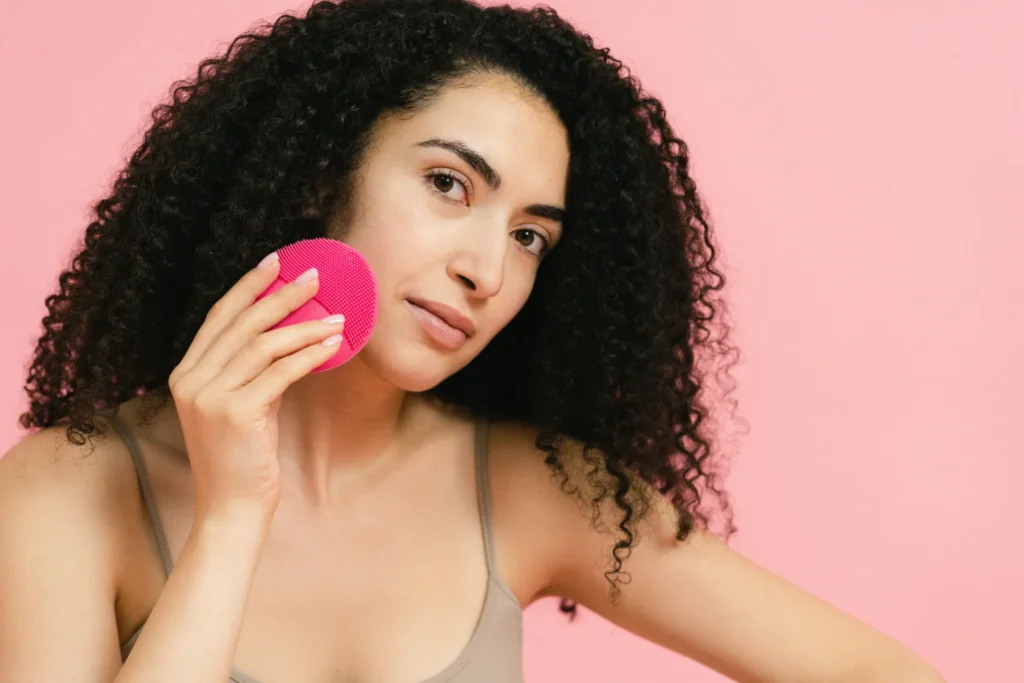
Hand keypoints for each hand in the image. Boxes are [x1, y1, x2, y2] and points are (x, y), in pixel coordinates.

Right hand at [167, 253, 343, 520]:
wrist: (231, 508)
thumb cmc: (242, 458)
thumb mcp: (240, 405)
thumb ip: (251, 371)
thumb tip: (292, 332)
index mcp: (186, 374)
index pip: (219, 317)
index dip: (248, 286)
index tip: (276, 262)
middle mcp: (191, 380)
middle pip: (242, 323)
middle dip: (281, 295)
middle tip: (316, 277)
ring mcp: (209, 396)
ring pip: (264, 344)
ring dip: (306, 326)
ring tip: (339, 317)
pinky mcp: (235, 413)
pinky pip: (281, 372)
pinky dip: (310, 355)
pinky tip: (334, 346)